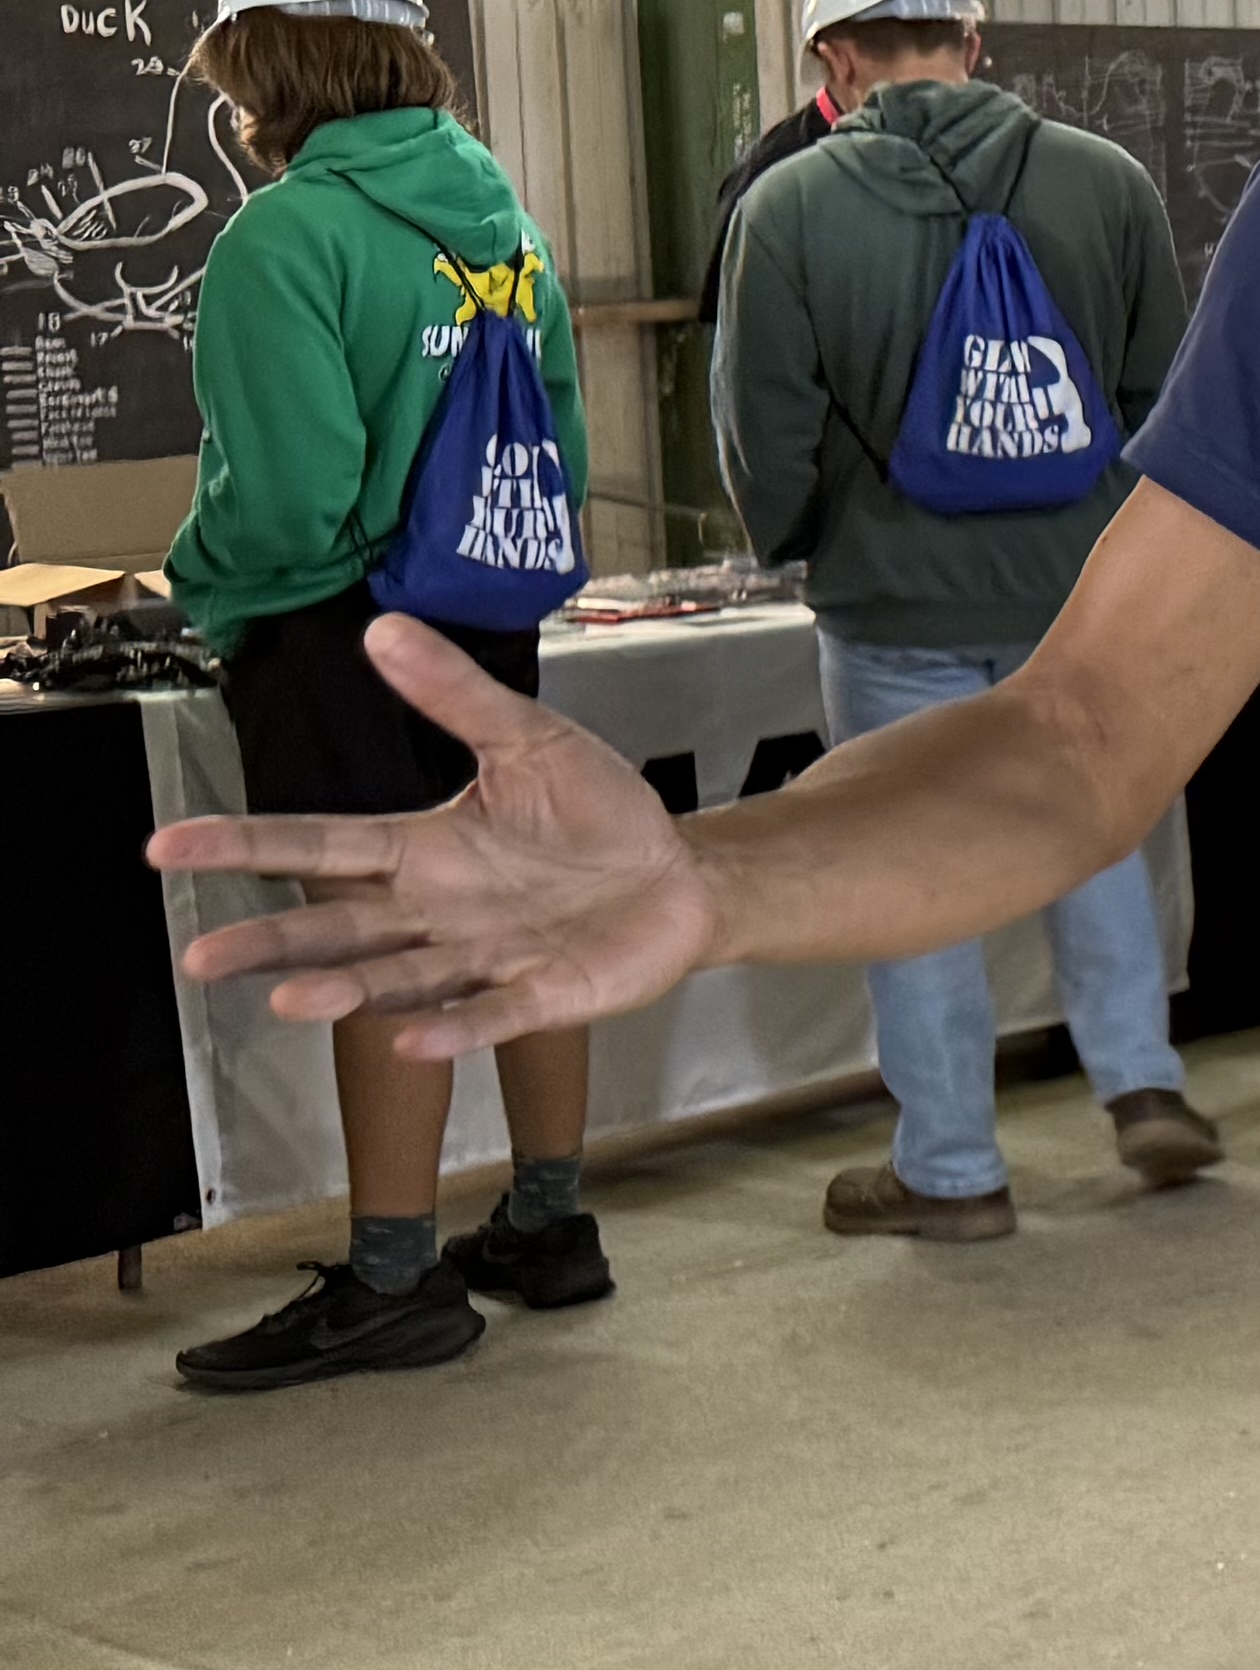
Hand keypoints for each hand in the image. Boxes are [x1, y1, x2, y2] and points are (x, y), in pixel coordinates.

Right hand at [149, 615, 721, 1056]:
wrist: (679, 874)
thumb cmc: (597, 814)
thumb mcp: (529, 740)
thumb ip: (456, 695)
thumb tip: (383, 627)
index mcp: (422, 849)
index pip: (320, 845)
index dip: (246, 846)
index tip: (169, 846)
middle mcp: (438, 912)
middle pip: (339, 930)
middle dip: (272, 944)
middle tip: (201, 957)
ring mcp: (488, 958)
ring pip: (401, 979)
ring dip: (347, 990)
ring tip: (292, 1000)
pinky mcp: (546, 994)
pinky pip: (493, 1015)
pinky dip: (455, 1028)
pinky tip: (413, 1042)